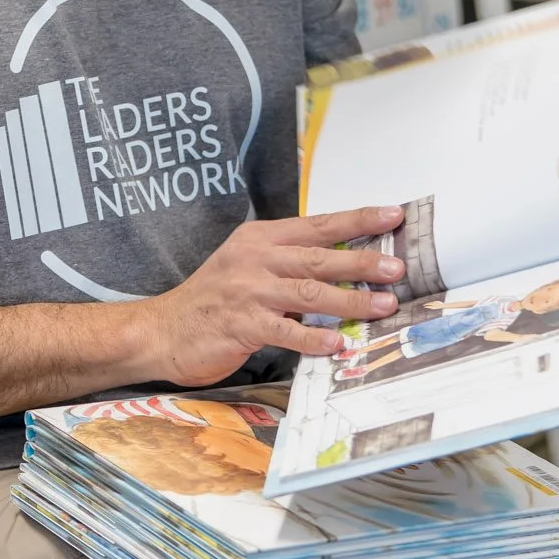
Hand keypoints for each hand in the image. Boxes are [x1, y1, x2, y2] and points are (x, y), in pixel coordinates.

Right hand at [144, 205, 405, 387]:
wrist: (161, 330)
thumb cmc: (214, 301)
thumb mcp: (248, 267)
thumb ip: (289, 264)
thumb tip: (345, 267)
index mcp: (260, 239)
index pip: (318, 225)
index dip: (357, 220)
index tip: (393, 215)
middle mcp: (255, 259)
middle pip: (318, 257)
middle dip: (362, 262)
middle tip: (397, 269)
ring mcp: (247, 292)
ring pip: (309, 293)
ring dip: (350, 300)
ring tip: (384, 306)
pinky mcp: (241, 325)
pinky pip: (286, 331)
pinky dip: (314, 337)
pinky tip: (338, 342)